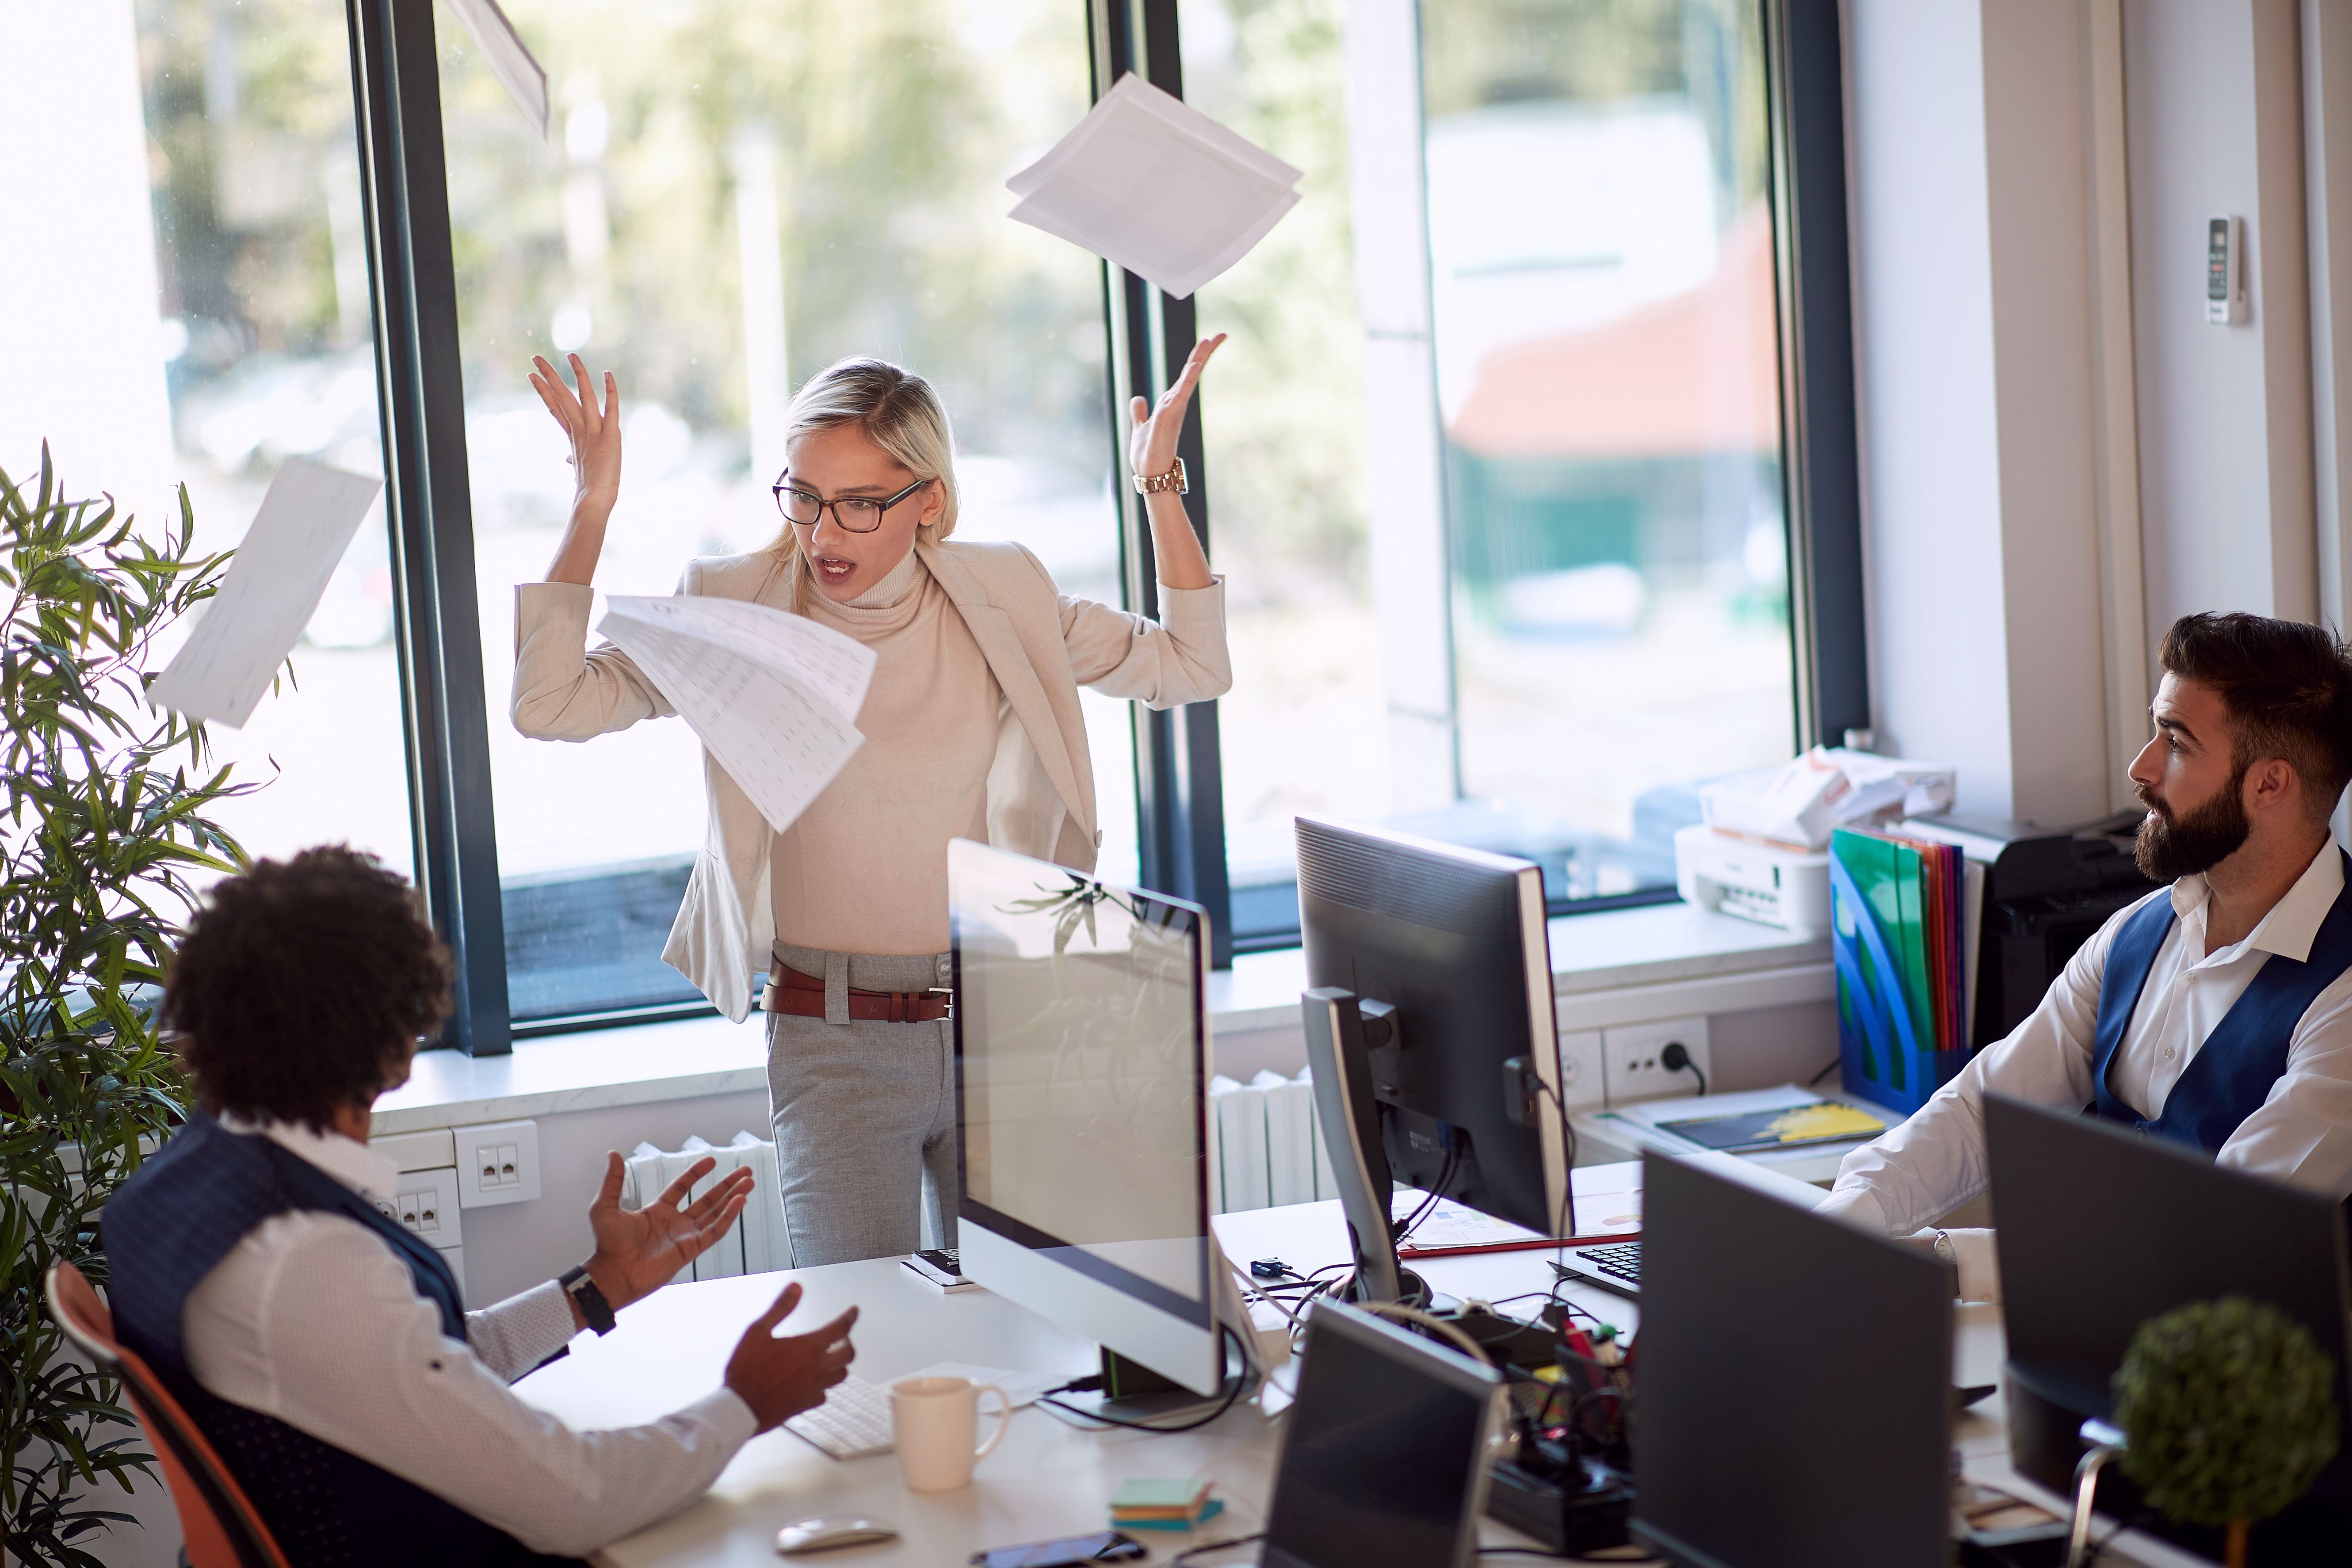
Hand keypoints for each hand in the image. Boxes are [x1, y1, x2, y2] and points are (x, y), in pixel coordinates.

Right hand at [529, 353, 622, 511]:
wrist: (594, 500)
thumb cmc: (589, 486)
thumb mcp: (579, 467)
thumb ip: (572, 457)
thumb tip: (566, 459)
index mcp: (572, 435)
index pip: (554, 407)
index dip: (543, 390)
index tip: (532, 375)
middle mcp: (580, 429)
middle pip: (561, 396)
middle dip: (548, 375)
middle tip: (534, 357)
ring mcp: (593, 431)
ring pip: (583, 396)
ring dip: (577, 374)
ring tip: (570, 355)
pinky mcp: (610, 434)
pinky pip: (611, 407)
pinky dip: (611, 390)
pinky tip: (607, 374)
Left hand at [580, 1152, 753, 1312]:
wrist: (614, 1272)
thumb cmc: (607, 1243)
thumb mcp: (605, 1205)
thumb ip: (614, 1180)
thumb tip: (612, 1153)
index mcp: (658, 1211)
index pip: (682, 1187)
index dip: (697, 1173)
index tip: (711, 1160)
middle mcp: (675, 1222)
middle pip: (707, 1199)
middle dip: (726, 1185)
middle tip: (745, 1171)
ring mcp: (685, 1236)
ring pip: (715, 1213)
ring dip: (733, 1197)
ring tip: (749, 1182)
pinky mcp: (692, 1250)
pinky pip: (715, 1231)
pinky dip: (729, 1216)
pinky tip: (740, 1201)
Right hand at [725, 1283, 858, 1431]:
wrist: (741, 1409)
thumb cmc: (746, 1371)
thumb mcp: (758, 1331)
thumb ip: (781, 1308)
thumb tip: (796, 1288)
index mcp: (808, 1348)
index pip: (841, 1328)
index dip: (850, 1317)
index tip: (854, 1311)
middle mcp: (817, 1368)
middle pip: (848, 1353)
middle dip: (848, 1341)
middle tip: (843, 1336)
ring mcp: (814, 1388)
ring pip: (841, 1375)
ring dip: (841, 1363)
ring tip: (834, 1356)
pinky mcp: (806, 1405)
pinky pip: (825, 1394)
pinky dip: (825, 1385)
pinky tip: (817, 1382)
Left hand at [1127, 332, 1225, 480]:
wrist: (1150, 474)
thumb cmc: (1148, 455)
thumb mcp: (1141, 428)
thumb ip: (1140, 413)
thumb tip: (1138, 398)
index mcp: (1170, 404)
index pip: (1185, 376)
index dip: (1196, 359)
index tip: (1208, 341)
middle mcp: (1175, 404)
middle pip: (1191, 372)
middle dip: (1204, 353)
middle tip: (1221, 335)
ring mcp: (1174, 409)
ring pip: (1189, 378)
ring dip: (1199, 359)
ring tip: (1210, 340)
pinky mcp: (1168, 416)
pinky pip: (1180, 393)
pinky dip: (1187, 378)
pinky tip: (1194, 365)